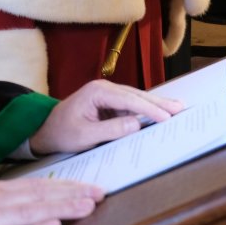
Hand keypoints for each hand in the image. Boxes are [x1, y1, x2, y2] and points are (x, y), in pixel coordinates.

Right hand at [0, 178, 103, 224]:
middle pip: (39, 197)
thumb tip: (33, 204)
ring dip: (61, 208)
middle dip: (72, 195)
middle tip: (102, 193)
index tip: (91, 187)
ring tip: (87, 206)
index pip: (37, 187)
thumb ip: (0, 204)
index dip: (66, 187)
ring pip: (30, 213)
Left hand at [30, 78, 182, 155]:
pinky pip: (130, 106)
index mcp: (97, 92)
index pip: (129, 100)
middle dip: (158, 103)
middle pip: (136, 95)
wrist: (46, 130)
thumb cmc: (62, 133)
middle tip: (180, 108)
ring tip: (175, 108)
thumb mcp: (85, 136)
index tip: (166, 117)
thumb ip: (111, 130)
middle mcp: (104, 88)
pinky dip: (145, 110)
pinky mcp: (108, 102)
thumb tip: (136, 125)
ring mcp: (107, 94)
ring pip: (135, 99)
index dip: (149, 109)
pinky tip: (159, 113)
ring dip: (155, 105)